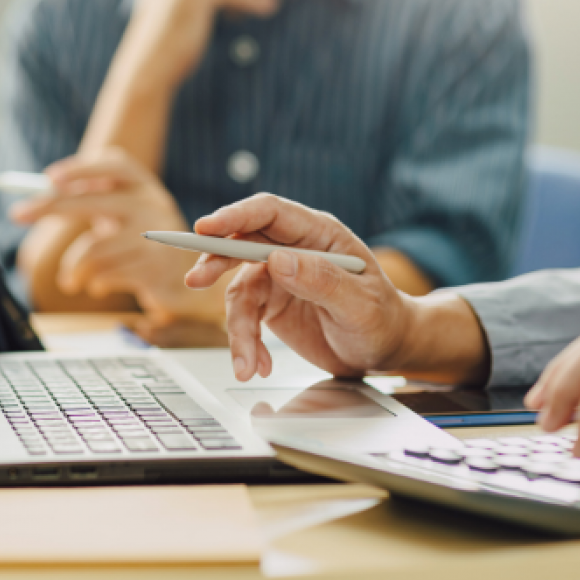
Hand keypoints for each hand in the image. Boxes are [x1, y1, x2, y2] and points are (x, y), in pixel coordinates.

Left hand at [10, 149, 226, 323]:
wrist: (181, 281)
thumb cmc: (140, 241)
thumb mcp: (121, 213)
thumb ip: (91, 197)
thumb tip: (43, 191)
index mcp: (144, 185)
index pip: (113, 164)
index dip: (81, 168)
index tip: (49, 177)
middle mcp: (152, 205)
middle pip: (93, 201)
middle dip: (49, 206)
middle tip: (17, 214)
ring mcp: (155, 237)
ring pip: (93, 248)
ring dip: (72, 268)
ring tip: (68, 280)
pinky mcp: (153, 268)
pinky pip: (105, 274)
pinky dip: (92, 283)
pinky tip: (97, 286)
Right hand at [185, 193, 409, 381]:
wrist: (384, 350)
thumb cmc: (382, 320)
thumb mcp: (360, 305)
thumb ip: (321, 280)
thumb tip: (278, 260)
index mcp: (319, 234)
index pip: (269, 213)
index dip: (235, 217)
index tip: (206, 228)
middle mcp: (294, 249)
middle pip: (242, 243)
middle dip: (216, 261)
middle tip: (196, 280)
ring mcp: (280, 276)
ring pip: (239, 292)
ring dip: (237, 329)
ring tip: (246, 363)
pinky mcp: (271, 303)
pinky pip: (245, 319)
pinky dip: (246, 344)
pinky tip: (258, 365)